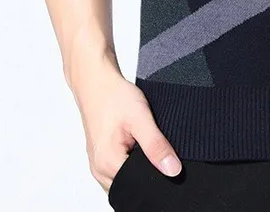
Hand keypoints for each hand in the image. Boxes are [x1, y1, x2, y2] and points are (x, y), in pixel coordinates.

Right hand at [68, 51, 182, 191]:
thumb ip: (156, 146)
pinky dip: (132, 159)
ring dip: (139, 165)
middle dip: (148, 172)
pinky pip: (120, 168)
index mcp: (107, 164)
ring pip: (125, 177)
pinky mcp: (102, 156)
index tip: (166, 159)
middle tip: (156, 146)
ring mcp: (98, 164)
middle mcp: (99, 170)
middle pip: (131, 185)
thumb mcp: (141, 118)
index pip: (138, 187)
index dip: (157, 176)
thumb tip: (173, 170)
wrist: (96, 82)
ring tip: (145, 141)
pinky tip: (137, 143)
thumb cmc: (113, 96)